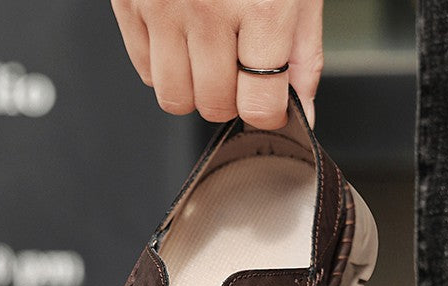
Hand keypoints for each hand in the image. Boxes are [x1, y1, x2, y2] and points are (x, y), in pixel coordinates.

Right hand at [111, 0, 322, 127]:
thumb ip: (302, 55)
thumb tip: (303, 111)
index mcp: (262, 7)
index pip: (258, 105)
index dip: (267, 112)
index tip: (267, 102)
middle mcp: (208, 8)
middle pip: (213, 105)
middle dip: (231, 99)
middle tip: (238, 71)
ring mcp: (163, 4)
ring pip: (174, 97)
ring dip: (195, 89)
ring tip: (208, 56)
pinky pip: (144, 68)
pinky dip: (165, 66)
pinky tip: (182, 37)